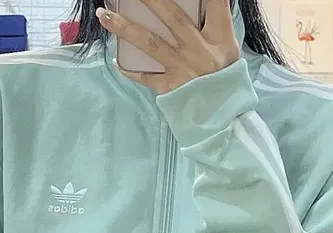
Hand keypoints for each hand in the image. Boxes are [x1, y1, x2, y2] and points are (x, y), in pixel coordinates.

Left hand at [96, 0, 240, 94]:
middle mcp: (198, 49)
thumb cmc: (226, 80)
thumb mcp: (229, 50)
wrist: (224, 121)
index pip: (216, 4)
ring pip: (149, 43)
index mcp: (219, 37)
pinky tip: (116, 60)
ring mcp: (181, 68)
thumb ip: (216, 26)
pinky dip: (129, 70)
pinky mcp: (170, 88)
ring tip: (103, 15)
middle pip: (172, 16)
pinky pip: (145, 77)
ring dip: (124, 28)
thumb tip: (203, 6)